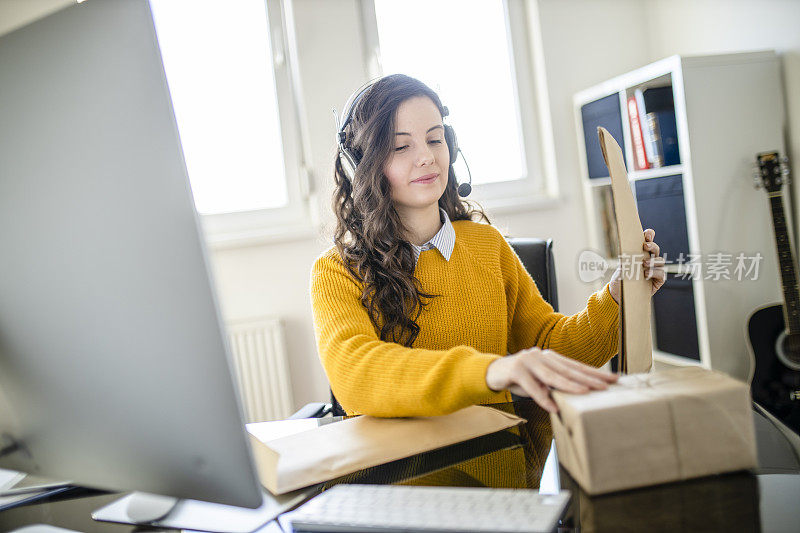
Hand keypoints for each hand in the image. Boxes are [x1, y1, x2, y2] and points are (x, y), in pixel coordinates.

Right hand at [485, 347, 617, 412]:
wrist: (492, 372)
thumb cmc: (520, 378)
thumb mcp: (540, 380)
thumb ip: (556, 384)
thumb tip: (580, 394)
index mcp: (551, 357)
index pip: (577, 366)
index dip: (595, 373)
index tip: (613, 380)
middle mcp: (542, 356)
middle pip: (569, 370)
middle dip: (589, 378)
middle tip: (606, 386)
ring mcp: (528, 361)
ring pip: (552, 376)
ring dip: (569, 386)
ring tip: (585, 392)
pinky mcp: (516, 370)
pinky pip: (531, 386)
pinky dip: (542, 397)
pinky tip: (552, 407)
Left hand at [608, 228, 665, 302]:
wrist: (619, 293)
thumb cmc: (620, 278)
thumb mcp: (621, 266)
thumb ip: (626, 258)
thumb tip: (628, 249)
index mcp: (641, 253)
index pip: (648, 240)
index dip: (649, 235)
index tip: (647, 234)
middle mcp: (650, 259)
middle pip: (656, 249)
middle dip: (652, 246)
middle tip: (645, 246)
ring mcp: (655, 270)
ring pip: (661, 261)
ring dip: (653, 260)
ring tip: (644, 263)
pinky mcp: (658, 280)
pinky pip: (661, 274)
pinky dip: (655, 272)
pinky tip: (646, 273)